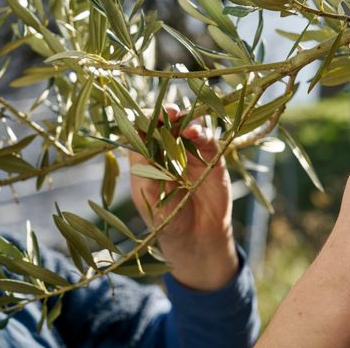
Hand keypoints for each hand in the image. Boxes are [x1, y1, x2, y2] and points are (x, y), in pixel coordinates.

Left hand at [128, 105, 237, 290]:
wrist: (197, 238)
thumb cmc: (166, 220)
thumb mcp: (147, 194)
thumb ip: (143, 166)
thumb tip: (138, 136)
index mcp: (147, 158)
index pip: (142, 131)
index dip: (143, 120)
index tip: (145, 116)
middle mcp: (168, 151)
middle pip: (165, 122)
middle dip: (164, 113)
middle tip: (168, 112)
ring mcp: (191, 152)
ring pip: (186, 125)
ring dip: (183, 119)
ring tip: (182, 121)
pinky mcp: (211, 157)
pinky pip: (207, 139)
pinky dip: (202, 132)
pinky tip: (195, 134)